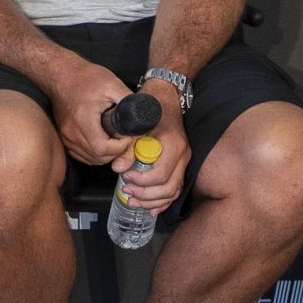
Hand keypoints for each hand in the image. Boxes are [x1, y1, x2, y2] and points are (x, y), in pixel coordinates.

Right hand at [47, 58, 137, 168]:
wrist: (61, 74)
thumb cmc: (85, 77)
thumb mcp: (112, 84)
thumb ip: (128, 99)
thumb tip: (144, 112)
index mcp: (83, 121)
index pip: (102, 149)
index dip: (119, 148)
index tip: (127, 137)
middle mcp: (71, 133)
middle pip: (97, 157)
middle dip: (114, 152)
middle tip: (123, 138)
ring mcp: (65, 136)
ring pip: (89, 159)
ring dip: (104, 154)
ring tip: (113, 139)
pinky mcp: (63, 137)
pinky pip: (80, 154)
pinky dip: (93, 153)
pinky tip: (101, 141)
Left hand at [112, 77, 192, 213]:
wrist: (166, 94)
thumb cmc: (151, 106)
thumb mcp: (136, 125)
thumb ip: (127, 148)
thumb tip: (118, 168)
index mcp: (173, 145)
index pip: (160, 174)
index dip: (141, 181)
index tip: (125, 177)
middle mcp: (183, 154)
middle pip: (168, 188)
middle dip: (145, 194)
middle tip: (127, 190)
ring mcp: (184, 160)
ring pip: (173, 191)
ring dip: (152, 201)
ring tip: (133, 200)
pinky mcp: (181, 163)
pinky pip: (176, 188)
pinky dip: (163, 201)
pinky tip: (151, 207)